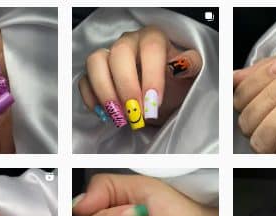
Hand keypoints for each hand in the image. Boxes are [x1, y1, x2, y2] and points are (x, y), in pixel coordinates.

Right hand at [78, 26, 201, 128]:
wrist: (162, 99)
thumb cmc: (175, 85)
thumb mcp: (189, 77)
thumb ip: (190, 67)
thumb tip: (180, 65)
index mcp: (153, 39)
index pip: (150, 47)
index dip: (151, 76)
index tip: (154, 104)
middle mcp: (128, 43)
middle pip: (119, 55)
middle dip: (127, 88)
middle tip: (136, 115)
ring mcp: (109, 57)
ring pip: (96, 63)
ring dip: (106, 93)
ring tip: (120, 117)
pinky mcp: (96, 75)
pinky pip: (85, 81)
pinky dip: (92, 99)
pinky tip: (107, 115)